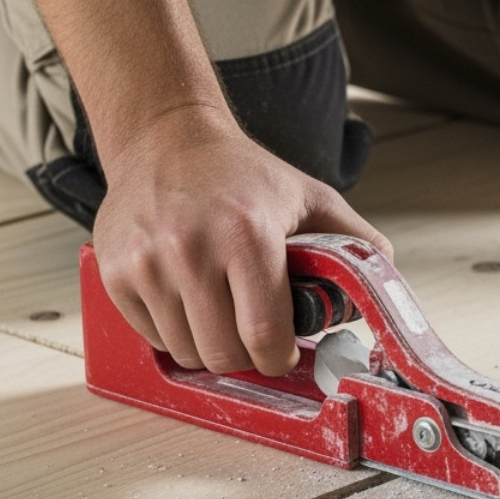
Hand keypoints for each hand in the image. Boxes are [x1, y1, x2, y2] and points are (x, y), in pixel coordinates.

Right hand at [93, 105, 391, 375]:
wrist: (166, 140)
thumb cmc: (243, 174)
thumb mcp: (313, 199)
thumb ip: (358, 245)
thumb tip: (384, 294)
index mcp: (247, 234)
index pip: (264, 336)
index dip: (279, 358)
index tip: (284, 353)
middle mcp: (190, 249)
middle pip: (222, 354)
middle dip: (247, 356)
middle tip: (256, 335)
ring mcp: (146, 263)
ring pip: (186, 352)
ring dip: (210, 344)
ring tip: (223, 309)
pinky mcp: (115, 272)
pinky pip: (152, 337)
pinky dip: (175, 330)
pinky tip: (190, 297)